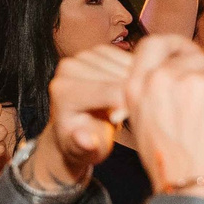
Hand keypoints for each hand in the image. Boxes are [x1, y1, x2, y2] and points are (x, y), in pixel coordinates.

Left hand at [34, 44, 133, 191]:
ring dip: (140, 84)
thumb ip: (84, 146)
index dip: (132, 106)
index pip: (111, 91)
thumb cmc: (84, 145)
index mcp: (63, 90)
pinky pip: (132, 58)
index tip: (138, 122)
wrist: (78, 130)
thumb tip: (85, 140)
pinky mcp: (99, 50)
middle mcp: (70, 67)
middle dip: (136, 94)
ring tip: (136, 104)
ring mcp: (84, 55)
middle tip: (138, 113)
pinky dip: (140, 75)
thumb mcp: (83, 153)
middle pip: (122, 76)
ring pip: (130, 65)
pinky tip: (135, 91)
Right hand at [123, 34, 203, 203]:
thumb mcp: (146, 127)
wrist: (199, 196)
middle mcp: (169, 77)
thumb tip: (178, 79)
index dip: (176, 45)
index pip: (156, 44)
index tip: (187, 52)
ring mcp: (203, 82)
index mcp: (141, 86)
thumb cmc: (175, 171)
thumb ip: (157, 97)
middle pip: (199, 58)